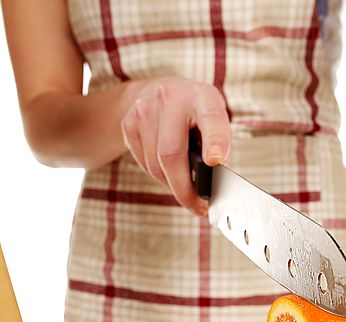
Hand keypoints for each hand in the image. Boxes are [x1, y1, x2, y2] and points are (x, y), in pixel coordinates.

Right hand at [120, 77, 230, 214]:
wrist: (155, 91)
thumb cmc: (194, 113)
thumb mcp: (213, 120)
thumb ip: (217, 146)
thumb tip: (211, 185)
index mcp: (202, 96)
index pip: (210, 119)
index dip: (214, 141)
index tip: (216, 161)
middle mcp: (171, 98)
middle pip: (172, 154)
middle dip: (185, 189)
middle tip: (197, 207)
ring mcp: (145, 110)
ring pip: (155, 166)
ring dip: (172, 185)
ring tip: (185, 186)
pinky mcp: (128, 124)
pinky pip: (144, 165)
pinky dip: (159, 176)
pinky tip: (168, 170)